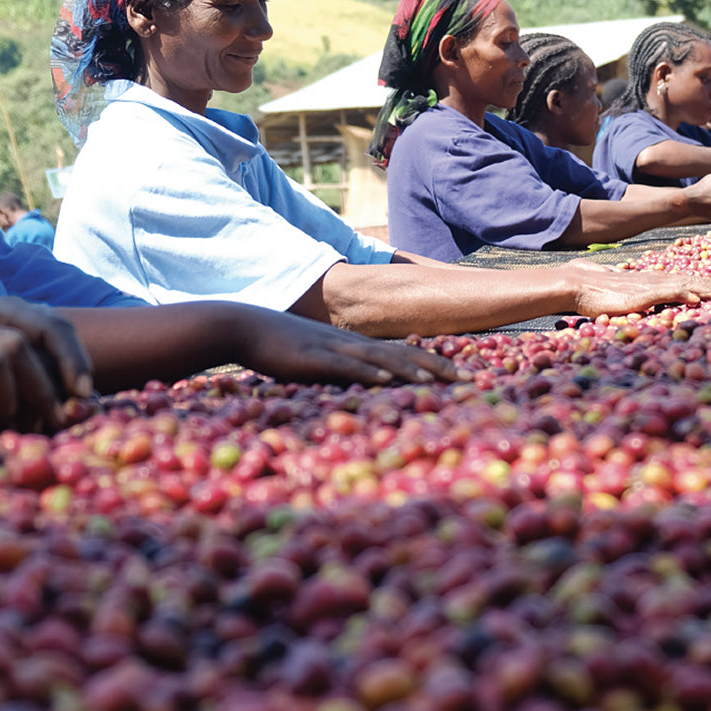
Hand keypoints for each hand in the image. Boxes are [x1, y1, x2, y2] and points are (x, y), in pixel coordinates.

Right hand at [236, 309, 460, 384]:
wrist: (244, 325)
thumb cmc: (276, 344)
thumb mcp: (312, 355)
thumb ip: (334, 368)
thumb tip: (355, 384)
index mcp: (351, 345)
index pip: (399, 353)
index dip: (430, 363)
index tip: (457, 374)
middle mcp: (349, 344)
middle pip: (400, 354)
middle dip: (434, 367)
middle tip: (465, 381)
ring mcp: (333, 349)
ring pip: (380, 359)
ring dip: (410, 370)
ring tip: (437, 382)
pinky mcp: (314, 357)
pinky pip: (346, 365)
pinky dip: (369, 373)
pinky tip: (387, 380)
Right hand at [563, 259, 710, 317]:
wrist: (571, 284)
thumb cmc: (587, 290)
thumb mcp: (613, 290)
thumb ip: (624, 289)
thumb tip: (628, 285)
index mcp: (647, 282)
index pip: (682, 282)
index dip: (704, 284)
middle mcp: (651, 281)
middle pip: (690, 281)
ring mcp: (646, 287)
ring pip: (683, 285)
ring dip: (707, 289)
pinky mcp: (638, 295)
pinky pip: (665, 293)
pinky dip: (683, 294)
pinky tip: (697, 299)